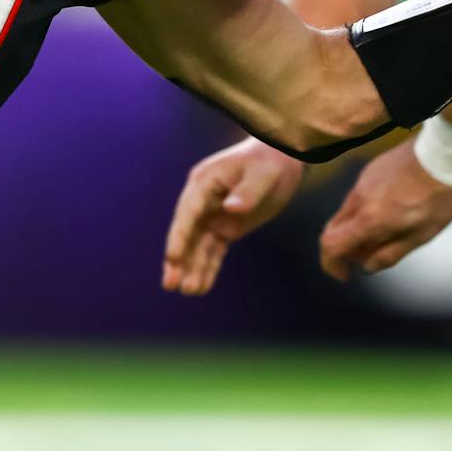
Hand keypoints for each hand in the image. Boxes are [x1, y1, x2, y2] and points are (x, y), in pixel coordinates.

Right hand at [162, 138, 303, 295]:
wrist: (281, 158)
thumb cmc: (269, 161)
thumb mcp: (263, 173)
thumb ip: (248, 191)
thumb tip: (230, 208)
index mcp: (204, 182)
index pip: (188, 213)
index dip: (179, 237)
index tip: (172, 258)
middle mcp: (202, 200)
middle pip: (186, 233)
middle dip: (178, 258)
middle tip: (170, 284)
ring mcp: (213, 215)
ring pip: (198, 245)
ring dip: (193, 268)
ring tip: (190, 292)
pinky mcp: (226, 227)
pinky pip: (213, 250)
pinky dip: (208, 268)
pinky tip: (202, 287)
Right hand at [319, 138, 451, 281]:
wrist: (443, 153)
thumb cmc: (438, 197)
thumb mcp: (421, 235)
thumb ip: (391, 253)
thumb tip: (368, 266)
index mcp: (369, 219)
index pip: (330, 244)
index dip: (331, 264)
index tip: (345, 274)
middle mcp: (358, 198)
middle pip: (333, 228)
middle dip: (344, 248)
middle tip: (368, 255)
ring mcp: (362, 181)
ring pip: (346, 212)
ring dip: (357, 229)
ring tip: (387, 232)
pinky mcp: (370, 170)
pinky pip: (358, 196)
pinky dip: (364, 211)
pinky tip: (391, 209)